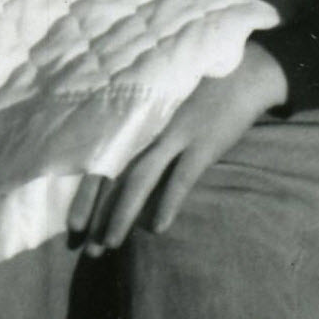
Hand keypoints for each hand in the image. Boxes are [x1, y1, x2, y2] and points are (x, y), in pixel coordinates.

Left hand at [67, 42, 286, 252]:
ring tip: (110, 243)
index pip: (102, 158)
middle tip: (85, 248)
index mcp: (136, 116)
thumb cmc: (202, 86)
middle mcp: (148, 124)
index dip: (84, 193)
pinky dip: (168, 203)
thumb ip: (144, 126)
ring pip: (139, 177)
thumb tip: (120, 164)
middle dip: (96, 211)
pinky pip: (181, 178)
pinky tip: (158, 228)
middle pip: (113, 172)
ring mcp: (175, 133)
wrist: (246, 71)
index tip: (72, 225)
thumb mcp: (166, 100)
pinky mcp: (203, 143)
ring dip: (122, 213)